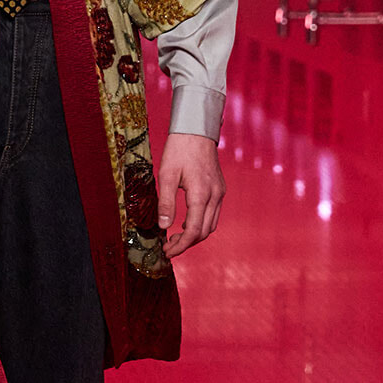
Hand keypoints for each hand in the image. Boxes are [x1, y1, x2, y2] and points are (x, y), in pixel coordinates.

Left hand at [156, 133, 224, 258]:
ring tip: (175, 238)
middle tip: (168, 247)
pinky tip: (186, 223)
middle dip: (186, 244)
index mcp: (201, 194)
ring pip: (211, 225)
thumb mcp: (166, 175)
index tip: (166, 252)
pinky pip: (213, 214)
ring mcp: (220, 192)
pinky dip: (201, 224)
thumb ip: (165, 202)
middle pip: (204, 232)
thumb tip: (163, 226)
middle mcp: (215, 196)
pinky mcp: (219, 189)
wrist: (196, 131)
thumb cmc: (179, 150)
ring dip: (195, 235)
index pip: (193, 231)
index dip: (180, 246)